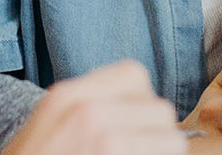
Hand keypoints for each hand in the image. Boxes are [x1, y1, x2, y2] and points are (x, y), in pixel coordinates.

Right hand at [0, 60, 186, 154]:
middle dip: (155, 132)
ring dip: (160, 152)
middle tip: (136, 149)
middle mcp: (88, 112)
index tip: (130, 124)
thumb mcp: (51, 121)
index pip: (136, 75)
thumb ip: (90, 104)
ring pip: (170, 140)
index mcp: (68, 96)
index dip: (140, 102)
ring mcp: (104, 141)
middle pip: (159, 108)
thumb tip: (141, 107)